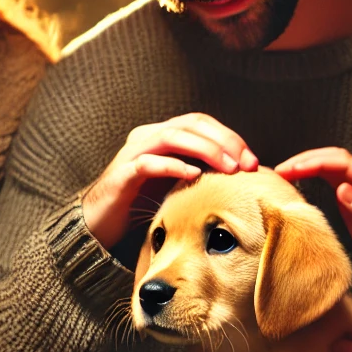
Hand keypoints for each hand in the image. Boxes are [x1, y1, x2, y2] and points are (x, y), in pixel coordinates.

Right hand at [83, 113, 258, 249]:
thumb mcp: (178, 188)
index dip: (230, 137)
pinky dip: (172, 166)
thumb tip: (242, 177)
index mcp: (163, 137)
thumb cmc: (142, 208)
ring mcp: (133, 153)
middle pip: (191, 124)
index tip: (253, 161)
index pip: (202, 123)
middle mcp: (148, 138)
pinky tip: (193, 175)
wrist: (98, 228)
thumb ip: (202, 175)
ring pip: (172, 137)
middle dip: (224, 141)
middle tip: (247, 164)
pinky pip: (148, 163)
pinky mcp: (121, 175)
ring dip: (205, 150)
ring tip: (228, 168)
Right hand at [276, 148, 351, 292]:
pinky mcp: (351, 206)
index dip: (316, 162)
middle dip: (306, 160)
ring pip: (329, 169)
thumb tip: (341, 189)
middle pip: (334, 160)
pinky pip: (329, 184)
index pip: (342, 164)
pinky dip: (311, 180)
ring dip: (307, 166)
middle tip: (280, 168)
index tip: (293, 169)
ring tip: (282, 172)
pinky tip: (297, 183)